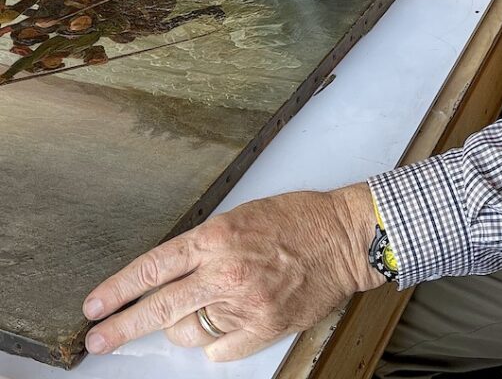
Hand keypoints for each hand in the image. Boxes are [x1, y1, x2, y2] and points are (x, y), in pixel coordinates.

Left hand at [82, 184, 381, 362]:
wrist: (342, 237)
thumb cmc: (296, 219)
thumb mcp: (240, 217)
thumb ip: (204, 247)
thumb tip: (169, 276)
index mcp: (216, 238)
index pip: (153, 268)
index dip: (118, 289)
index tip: (96, 304)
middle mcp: (225, 273)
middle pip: (158, 309)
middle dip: (121, 326)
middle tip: (98, 338)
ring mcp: (245, 304)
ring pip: (189, 330)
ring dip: (187, 323)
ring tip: (212, 302)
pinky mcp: (264, 327)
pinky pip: (220, 348)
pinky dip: (219, 338)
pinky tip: (232, 318)